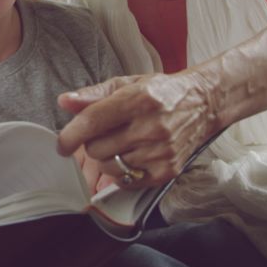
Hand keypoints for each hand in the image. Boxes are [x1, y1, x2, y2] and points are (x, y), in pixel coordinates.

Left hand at [56, 71, 219, 186]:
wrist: (204, 103)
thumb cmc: (161, 93)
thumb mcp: (128, 84)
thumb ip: (93, 94)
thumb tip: (64, 101)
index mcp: (138, 100)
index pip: (92, 122)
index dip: (70, 135)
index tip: (62, 145)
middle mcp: (151, 127)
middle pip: (97, 149)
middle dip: (93, 143)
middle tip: (106, 134)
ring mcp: (161, 151)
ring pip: (109, 167)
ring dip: (108, 158)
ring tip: (123, 143)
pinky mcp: (168, 170)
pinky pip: (127, 181)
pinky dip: (123, 172)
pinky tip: (133, 156)